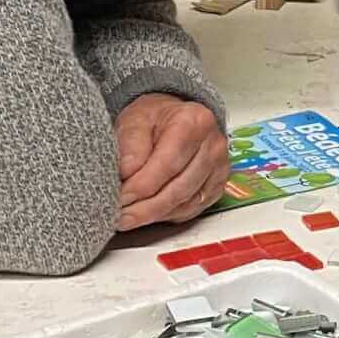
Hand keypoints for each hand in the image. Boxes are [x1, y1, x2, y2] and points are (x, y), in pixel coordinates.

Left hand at [114, 94, 229, 228]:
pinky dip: (167, 215)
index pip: (167, 164)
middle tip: (121, 217)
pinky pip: (191, 210)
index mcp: (195, 122)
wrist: (173, 119)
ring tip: (129, 218)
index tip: (120, 197)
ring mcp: (218, 169)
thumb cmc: (155, 119)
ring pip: (185, 204)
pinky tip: (149, 214)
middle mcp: (213, 146)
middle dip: (146, 208)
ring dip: (154, 215)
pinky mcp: (217, 187)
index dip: (141, 186)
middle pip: (178, 189)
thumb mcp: (134, 120)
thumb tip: (126, 174)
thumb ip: (130, 146)